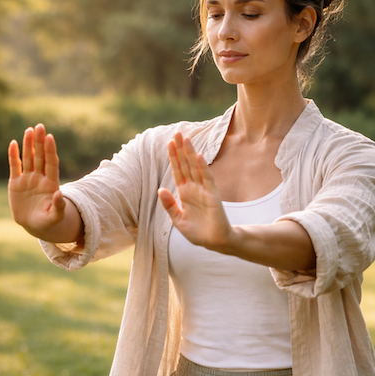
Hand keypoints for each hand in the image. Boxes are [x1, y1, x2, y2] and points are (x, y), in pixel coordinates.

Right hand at [8, 124, 67, 238]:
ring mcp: (28, 179)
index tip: (50, 138)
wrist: (34, 224)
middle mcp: (40, 178)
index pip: (51, 164)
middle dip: (40, 142)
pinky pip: (15, 166)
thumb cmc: (47, 221)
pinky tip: (13, 143)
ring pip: (28, 158)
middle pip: (40, 156)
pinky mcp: (16, 182)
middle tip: (40, 126)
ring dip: (28, 145)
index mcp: (51, 184)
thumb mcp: (55, 217)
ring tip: (29, 130)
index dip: (50, 151)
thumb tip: (59, 194)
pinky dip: (13, 155)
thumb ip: (59, 206)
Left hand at [158, 132, 232, 250]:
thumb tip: (160, 189)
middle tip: (177, 133)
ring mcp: (203, 190)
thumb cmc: (197, 232)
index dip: (173, 157)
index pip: (178, 171)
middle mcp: (194, 188)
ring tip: (186, 138)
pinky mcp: (213, 195)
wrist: (214, 242)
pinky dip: (202, 167)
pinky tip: (198, 156)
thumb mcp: (178, 219)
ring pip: (195, 168)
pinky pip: (207, 178)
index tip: (169, 143)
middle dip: (181, 149)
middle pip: (186, 165)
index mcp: (184, 193)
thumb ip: (169, 205)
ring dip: (190, 153)